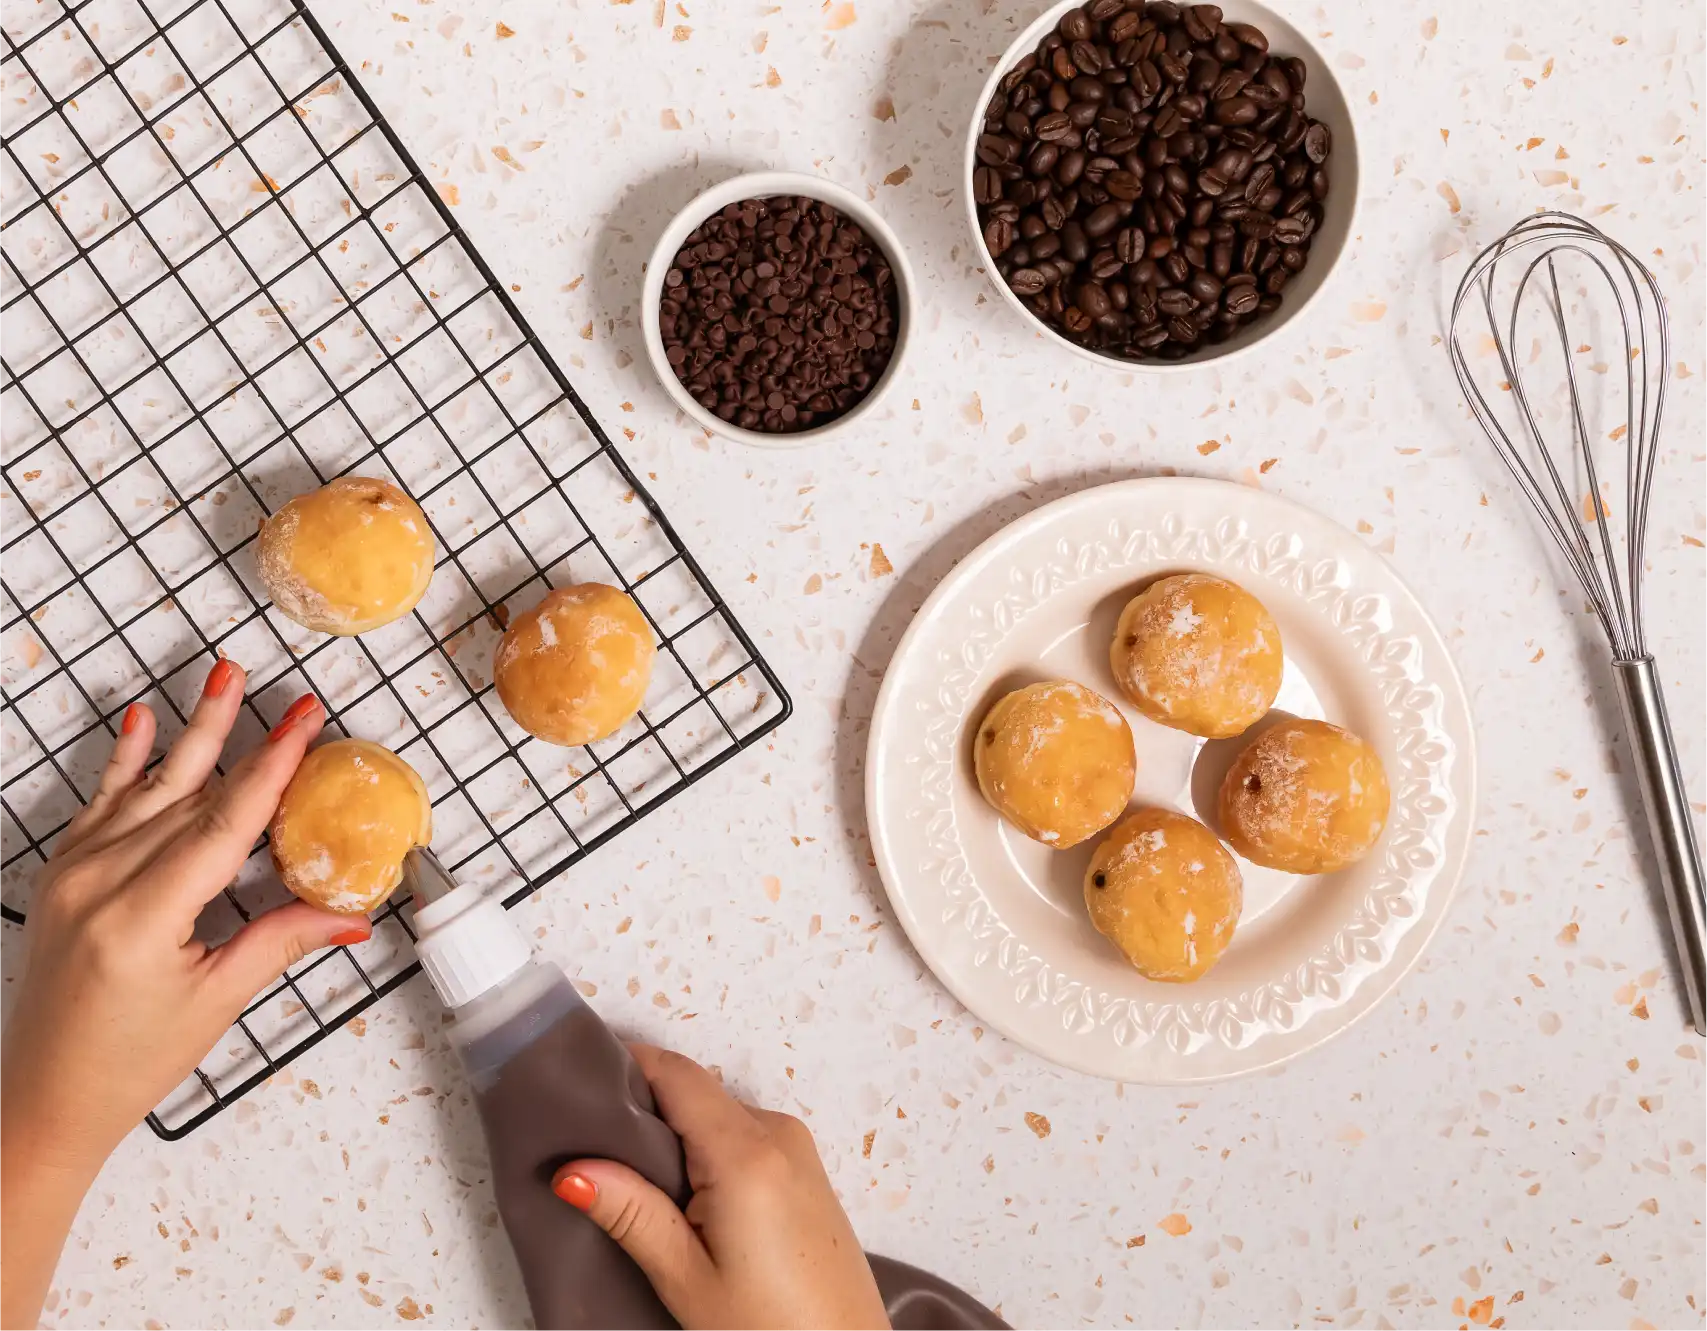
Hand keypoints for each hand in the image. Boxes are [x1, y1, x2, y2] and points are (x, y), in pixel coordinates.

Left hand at [0, 663, 360, 1171]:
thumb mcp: (216, 1000)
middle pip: (188, 795)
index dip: (270, 768)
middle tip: (280, 691)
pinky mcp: (61, 876)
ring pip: (149, 790)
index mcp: (142, 917)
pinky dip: (124, 762)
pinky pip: (100, 805)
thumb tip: (351, 916)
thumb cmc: (128, 1061)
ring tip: (221, 677)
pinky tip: (141, 722)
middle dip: (240, 739)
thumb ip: (279, 942)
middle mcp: (100, 883)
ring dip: (192, 733)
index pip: (223, 824)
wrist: (44, 1097)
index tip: (302, 723)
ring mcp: (74, 875)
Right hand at [550, 1045, 889, 1330]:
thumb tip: (572, 1169)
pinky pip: (743, 1135)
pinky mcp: (805, 1168)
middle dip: (643, 1108)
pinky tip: (682, 1197)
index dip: (626, 1066)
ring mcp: (797, 1147)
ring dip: (675, 1134)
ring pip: (717, 1114)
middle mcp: (777, 1133)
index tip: (579, 1082)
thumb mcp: (686, 1277)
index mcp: (746, 1152)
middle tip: (590, 1144)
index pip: (676, 1073)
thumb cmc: (768, 1326)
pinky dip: (706, 1150)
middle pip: (695, 1091)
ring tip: (630, 1179)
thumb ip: (631, 1214)